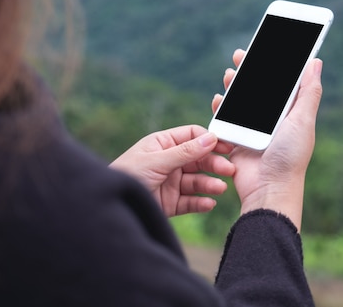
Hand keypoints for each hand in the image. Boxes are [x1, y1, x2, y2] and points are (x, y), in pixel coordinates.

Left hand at [110, 126, 235, 216]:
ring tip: (220, 188)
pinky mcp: (171, 203)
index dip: (209, 140)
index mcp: (162, 144)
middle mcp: (168, 162)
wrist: (113, 206)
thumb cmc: (126, 175)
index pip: (192, 136)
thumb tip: (211, 138)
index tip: (226, 147)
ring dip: (210, 184)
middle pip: (198, 159)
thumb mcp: (156, 161)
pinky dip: (201, 202)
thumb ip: (185, 151)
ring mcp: (170, 182)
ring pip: (197, 181)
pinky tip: (209, 203)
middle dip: (213, 164)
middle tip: (229, 170)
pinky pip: (190, 201)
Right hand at [212, 49, 322, 230]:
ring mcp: (253, 129)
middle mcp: (271, 118)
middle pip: (258, 87)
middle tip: (241, 54)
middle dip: (249, 69)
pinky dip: (220, 108)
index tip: (266, 45)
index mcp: (290, 112)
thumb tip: (316, 62)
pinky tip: (218, 99)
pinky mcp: (237, 139)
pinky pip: (226, 119)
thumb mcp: (303, 121)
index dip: (274, 63)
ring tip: (229, 74)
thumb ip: (308, 92)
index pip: (282, 81)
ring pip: (240, 100)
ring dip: (234, 85)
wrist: (268, 189)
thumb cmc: (290, 157)